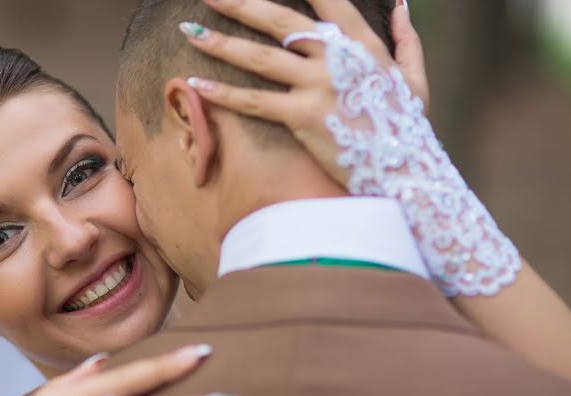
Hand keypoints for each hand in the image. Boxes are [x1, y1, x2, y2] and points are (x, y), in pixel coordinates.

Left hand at [179, 0, 427, 189]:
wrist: (404, 172)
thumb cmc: (407, 129)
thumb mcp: (415, 79)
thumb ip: (406, 39)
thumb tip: (400, 4)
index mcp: (363, 44)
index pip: (328, 1)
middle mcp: (337, 58)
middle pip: (279, 21)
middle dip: (240, 3)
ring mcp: (318, 86)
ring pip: (259, 58)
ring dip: (220, 43)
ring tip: (188, 31)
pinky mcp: (302, 116)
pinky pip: (254, 101)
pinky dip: (222, 93)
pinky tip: (195, 84)